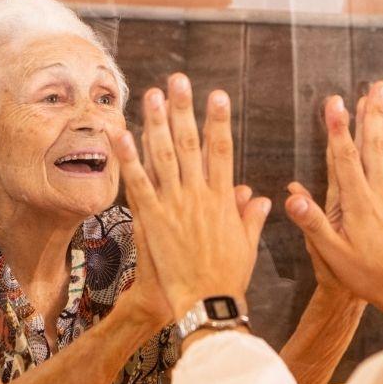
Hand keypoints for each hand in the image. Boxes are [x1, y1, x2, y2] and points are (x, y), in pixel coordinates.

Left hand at [110, 74, 271, 319]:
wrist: (207, 302)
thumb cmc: (229, 276)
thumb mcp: (246, 244)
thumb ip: (251, 217)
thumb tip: (260, 197)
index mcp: (224, 198)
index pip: (222, 149)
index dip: (218, 120)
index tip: (216, 94)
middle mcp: (199, 195)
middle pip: (190, 143)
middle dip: (184, 109)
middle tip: (178, 81)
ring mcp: (175, 205)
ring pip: (163, 156)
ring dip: (156, 123)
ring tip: (151, 96)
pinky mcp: (154, 220)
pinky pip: (139, 184)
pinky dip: (129, 160)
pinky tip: (122, 136)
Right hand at [284, 82, 382, 333]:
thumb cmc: (365, 275)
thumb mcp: (331, 254)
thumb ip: (313, 223)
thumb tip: (292, 195)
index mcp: (357, 203)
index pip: (344, 157)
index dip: (338, 128)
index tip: (335, 101)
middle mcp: (378, 194)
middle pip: (374, 146)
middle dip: (372, 114)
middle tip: (375, 86)